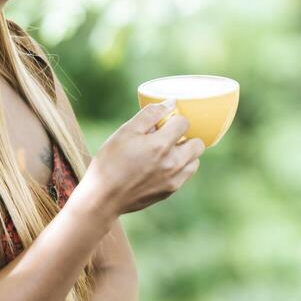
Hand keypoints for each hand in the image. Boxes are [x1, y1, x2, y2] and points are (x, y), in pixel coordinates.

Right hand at [83, 97, 205, 216]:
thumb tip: (171, 103)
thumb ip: (150, 115)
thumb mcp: (125, 132)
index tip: (163, 123)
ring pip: (195, 161)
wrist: (102, 198)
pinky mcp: (170, 191)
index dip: (174, 119)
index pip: (184, 123)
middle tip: (168, 137)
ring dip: (186, 153)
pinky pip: (186, 175)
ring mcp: (173, 179)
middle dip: (186, 136)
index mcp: (160, 145)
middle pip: (197, 143)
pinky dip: (180, 168)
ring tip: (166, 153)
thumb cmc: (110, 162)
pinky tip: (162, 167)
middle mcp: (173, 163)